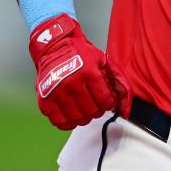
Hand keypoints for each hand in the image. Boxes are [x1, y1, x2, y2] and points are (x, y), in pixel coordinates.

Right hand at [28, 14, 130, 129]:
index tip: (107, 101)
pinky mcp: (44, 98)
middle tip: (96, 106)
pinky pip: (58, 121)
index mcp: (89, 72)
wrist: (55, 47)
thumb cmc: (81, 54)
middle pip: (91, 110)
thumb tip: (125, 107)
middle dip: (97, 111)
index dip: (108, 104)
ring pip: (76, 118)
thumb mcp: (103, 60)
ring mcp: (57, 91)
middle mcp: (72, 82)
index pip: (105, 100)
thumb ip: (117, 80)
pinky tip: (71, 117)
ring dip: (84, 118)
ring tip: (85, 111)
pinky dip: (67, 123)